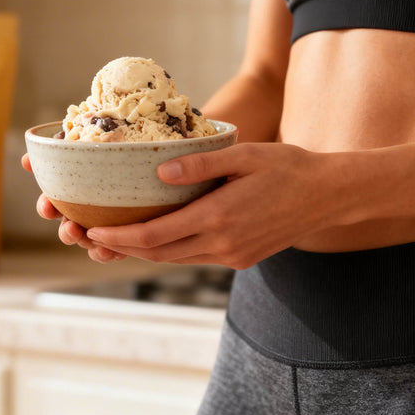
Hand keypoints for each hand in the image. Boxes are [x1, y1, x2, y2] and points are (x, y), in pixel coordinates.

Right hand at [21, 154, 127, 262]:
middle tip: (73, 228)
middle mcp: (82, 214)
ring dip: (88, 244)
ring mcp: (99, 228)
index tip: (48, 205)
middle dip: (66, 233)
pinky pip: (108, 252)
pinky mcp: (118, 239)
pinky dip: (107, 253)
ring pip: (87, 243)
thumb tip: (25, 161)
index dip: (45, 207)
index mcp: (71, 195)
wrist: (142, 168)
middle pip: (67, 230)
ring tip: (98, 243)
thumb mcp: (90, 147)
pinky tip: (114, 250)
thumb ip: (60, 149)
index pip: (50, 206)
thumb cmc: (112, 154)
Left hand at [82, 143, 342, 268]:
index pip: (155, 236)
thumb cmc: (287, 166)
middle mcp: (222, 244)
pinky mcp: (239, 259)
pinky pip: (192, 257)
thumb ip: (201, 164)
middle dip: (119, 248)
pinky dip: (166, 251)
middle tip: (86, 237)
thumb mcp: (245, 155)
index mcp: (219, 217)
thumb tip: (158, 174)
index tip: (91, 231)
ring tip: (108, 241)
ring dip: (139, 252)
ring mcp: (231, 256)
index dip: (119, 237)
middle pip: (157, 254)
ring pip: (173, 259)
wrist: (328, 195)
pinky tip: (150, 238)